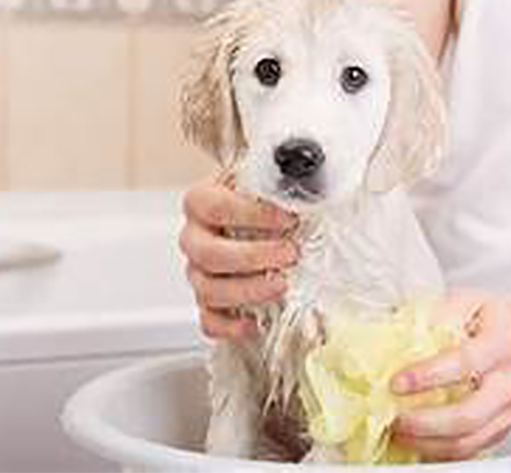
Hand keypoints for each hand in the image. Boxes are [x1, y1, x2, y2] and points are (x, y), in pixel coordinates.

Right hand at [179, 175, 298, 340]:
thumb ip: (280, 184)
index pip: (215, 206)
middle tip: (289, 254)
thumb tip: (315, 185)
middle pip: (209, 254)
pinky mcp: (208, 302)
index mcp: (202, 202)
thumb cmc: (260, 204)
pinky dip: (231, 327)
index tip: (289, 218)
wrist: (253, 222)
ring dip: (248, 291)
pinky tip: (255, 323)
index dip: (252, 214)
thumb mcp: (267, 184)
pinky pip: (209, 321)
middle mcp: (195, 238)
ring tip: (282, 285)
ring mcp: (198, 272)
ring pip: (208, 290)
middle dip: (254, 256)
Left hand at [390, 292, 510, 460]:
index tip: (396, 383)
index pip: (464, 363)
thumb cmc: (500, 319)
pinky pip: (473, 449)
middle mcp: (509, 381)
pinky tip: (420, 442)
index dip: (427, 376)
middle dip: (426, 424)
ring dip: (429, 444)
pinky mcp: (504, 427)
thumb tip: (400, 331)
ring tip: (400, 434)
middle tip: (395, 418)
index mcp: (501, 344)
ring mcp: (509, 409)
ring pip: (471, 441)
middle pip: (469, 416)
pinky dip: (442, 452)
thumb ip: (439, 314)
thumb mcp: (470, 301)